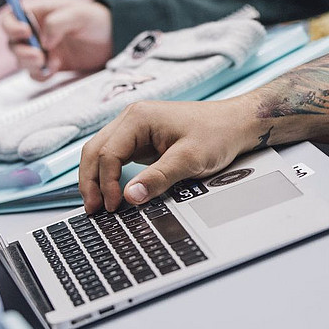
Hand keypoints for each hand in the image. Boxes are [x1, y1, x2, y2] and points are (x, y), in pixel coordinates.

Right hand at [2, 0, 112, 78]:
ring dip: (30, 64)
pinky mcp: (50, 65)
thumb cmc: (96, 20)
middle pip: (13, 43)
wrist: (113, 40)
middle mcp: (35, 32)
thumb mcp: (79, 14)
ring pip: (22, 61)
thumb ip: (58, 23)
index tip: (25, 32)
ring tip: (49, 62)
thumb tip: (43, 41)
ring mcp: (42, 50)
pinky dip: (41, 75)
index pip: (11, 18)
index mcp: (38, 13)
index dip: (11, 26)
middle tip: (38, 56)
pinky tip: (54, 69)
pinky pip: (35, 74)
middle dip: (22, 52)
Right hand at [78, 96, 258, 212]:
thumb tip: (131, 197)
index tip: (115, 206)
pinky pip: (116, 156)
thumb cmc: (217, 133)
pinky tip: (113, 193)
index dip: (106, 183)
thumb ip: (159, 178)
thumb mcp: (189, 159)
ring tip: (99, 205)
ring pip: (101, 153)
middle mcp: (132, 118)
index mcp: (138, 117)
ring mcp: (135, 128)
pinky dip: (110, 174)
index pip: (107, 153)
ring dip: (97, 178)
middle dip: (91, 182)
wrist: (236, 124)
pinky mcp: (142, 139)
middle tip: (95, 210)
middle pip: (95, 150)